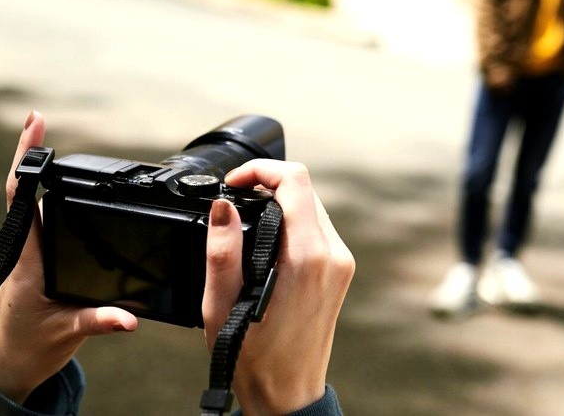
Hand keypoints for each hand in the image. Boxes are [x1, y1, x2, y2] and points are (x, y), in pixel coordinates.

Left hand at [0, 111, 137, 403]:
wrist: (9, 365)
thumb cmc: (30, 347)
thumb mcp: (66, 333)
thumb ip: (98, 322)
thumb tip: (128, 320)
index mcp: (28, 260)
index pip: (21, 198)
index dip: (25, 160)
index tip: (33, 125)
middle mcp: (24, 249)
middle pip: (22, 192)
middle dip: (28, 156)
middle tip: (36, 119)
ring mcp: (28, 253)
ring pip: (31, 207)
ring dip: (37, 175)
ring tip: (41, 139)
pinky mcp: (34, 260)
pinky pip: (39, 222)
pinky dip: (46, 198)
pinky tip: (57, 183)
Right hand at [202, 159, 355, 414]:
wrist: (288, 393)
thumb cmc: (255, 357)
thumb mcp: (222, 304)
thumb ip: (222, 250)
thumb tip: (223, 205)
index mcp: (308, 257)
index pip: (295, 182)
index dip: (260, 170)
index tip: (232, 183)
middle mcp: (333, 255)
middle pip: (305, 190)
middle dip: (267, 184)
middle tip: (231, 198)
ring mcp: (341, 263)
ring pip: (311, 206)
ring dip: (278, 202)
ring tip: (242, 219)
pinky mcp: (340, 270)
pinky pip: (316, 228)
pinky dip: (289, 222)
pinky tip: (263, 239)